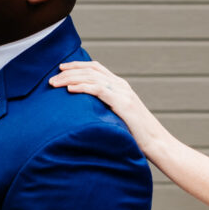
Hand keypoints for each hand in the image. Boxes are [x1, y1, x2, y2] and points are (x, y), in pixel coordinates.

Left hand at [50, 61, 165, 157]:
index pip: (96, 68)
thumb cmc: (137, 135)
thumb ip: (106, 109)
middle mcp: (122, 86)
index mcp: (121, 87)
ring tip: (55, 83)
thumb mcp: (119, 117)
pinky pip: (98, 90)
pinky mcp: (122, 103)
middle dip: (69, 71)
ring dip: (70, 78)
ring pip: (92, 77)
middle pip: (91, 70)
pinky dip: (82, 87)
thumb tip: (86, 114)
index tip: (61, 69)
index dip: (77, 65)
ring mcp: (123, 93)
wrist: (157, 143)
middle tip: (52, 78)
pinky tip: (69, 89)